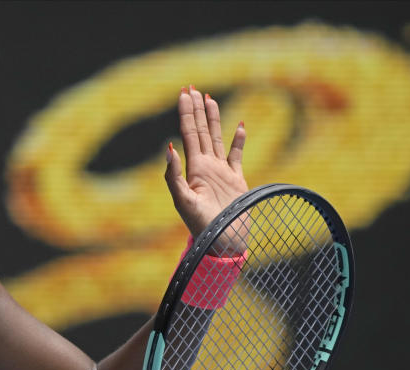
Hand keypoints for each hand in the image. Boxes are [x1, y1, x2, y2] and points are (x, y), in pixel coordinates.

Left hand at [165, 86, 248, 240]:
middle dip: (195, 110)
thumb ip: (175, 176)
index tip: (183, 94)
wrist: (223, 241)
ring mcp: (221, 171)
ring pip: (217, 138)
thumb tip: (170, 148)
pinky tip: (239, 126)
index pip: (188, 134)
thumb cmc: (201, 226)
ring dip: (213, 119)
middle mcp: (206, 166)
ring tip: (209, 100)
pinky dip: (238, 140)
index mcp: (193, 168)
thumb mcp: (183, 202)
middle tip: (192, 88)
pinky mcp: (236, 179)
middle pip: (200, 131)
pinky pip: (237, 155)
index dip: (186, 113)